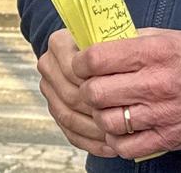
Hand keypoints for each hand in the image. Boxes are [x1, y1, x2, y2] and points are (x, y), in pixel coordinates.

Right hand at [37, 28, 117, 157]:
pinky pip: (69, 132)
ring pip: (68, 116)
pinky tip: (110, 145)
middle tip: (120, 116)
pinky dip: (90, 141)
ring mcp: (50, 90)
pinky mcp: (56, 111)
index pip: (73, 67)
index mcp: (59, 43)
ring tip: (117, 132)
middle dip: (96, 108)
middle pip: (70, 94)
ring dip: (94, 128)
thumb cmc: (116, 43)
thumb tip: (131, 51)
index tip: (117, 88)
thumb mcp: (119, 35)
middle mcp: (49, 66)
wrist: (100, 53)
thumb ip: (119, 41)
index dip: (94, 81)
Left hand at [72, 28, 180, 159]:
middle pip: (96, 92)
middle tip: (92, 86)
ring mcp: (160, 114)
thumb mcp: (169, 37)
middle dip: (87, 89)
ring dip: (100, 114)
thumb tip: (100, 42)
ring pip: (107, 121)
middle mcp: (156, 83)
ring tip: (107, 107)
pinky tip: (121, 126)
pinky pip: (124, 146)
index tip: (81, 63)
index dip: (81, 62)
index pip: (99, 58)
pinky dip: (116, 138)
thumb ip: (134, 41)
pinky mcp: (165, 138)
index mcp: (155, 52)